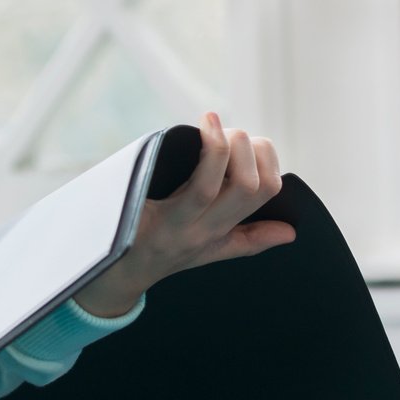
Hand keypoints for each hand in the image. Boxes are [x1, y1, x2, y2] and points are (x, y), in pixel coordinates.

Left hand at [72, 112, 296, 318]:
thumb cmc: (162, 257)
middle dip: (246, 145)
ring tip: (211, 123)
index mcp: (219, 232)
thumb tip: (290, 231)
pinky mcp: (140, 212)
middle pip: (245, 184)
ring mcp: (169, 223)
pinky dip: (186, 152)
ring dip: (218, 142)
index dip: (268, 159)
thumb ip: (249, 239)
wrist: (109, 276)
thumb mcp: (210, 251)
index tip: (251, 143)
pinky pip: (168, 180)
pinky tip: (189, 135)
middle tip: (229, 131)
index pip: (263, 192)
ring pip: (208, 182)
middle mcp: (199, 229)